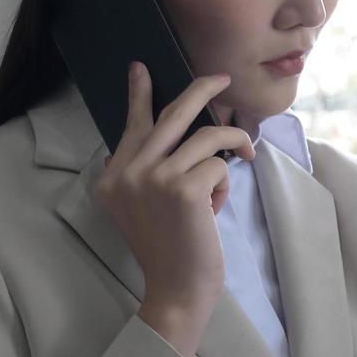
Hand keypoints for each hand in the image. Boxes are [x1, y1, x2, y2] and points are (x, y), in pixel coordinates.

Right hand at [90, 62, 255, 355]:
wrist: (176, 289)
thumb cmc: (169, 249)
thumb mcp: (144, 206)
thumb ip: (147, 172)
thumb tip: (174, 131)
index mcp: (111, 177)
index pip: (133, 125)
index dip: (139, 94)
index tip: (141, 68)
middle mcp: (125, 173)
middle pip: (171, 114)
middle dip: (202, 90)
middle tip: (222, 79)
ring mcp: (152, 178)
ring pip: (206, 136)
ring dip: (233, 144)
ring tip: (245, 155)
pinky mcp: (183, 188)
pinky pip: (219, 164)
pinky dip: (225, 183)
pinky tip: (216, 206)